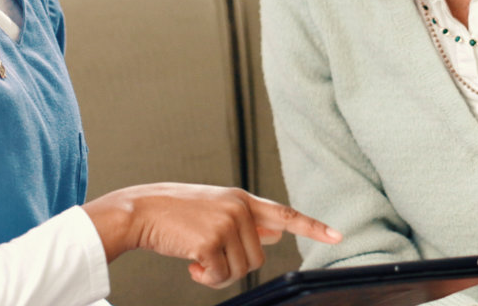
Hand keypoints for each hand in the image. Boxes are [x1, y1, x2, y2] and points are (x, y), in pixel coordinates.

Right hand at [83, 183, 341, 287]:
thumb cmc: (174, 212)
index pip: (285, 214)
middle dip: (234, 266)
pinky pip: (219, 276)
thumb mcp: (215, 208)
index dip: (312, 226)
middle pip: (258, 258)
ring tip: (197, 259)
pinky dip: (204, 279)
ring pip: (241, 270)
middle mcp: (238, 208)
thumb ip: (245, 219)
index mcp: (241, 199)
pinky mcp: (211, 241)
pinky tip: (189, 264)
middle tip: (209, 259)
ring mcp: (226, 223)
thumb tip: (274, 235)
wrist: (140, 211)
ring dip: (218, 274)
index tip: (337, 235)